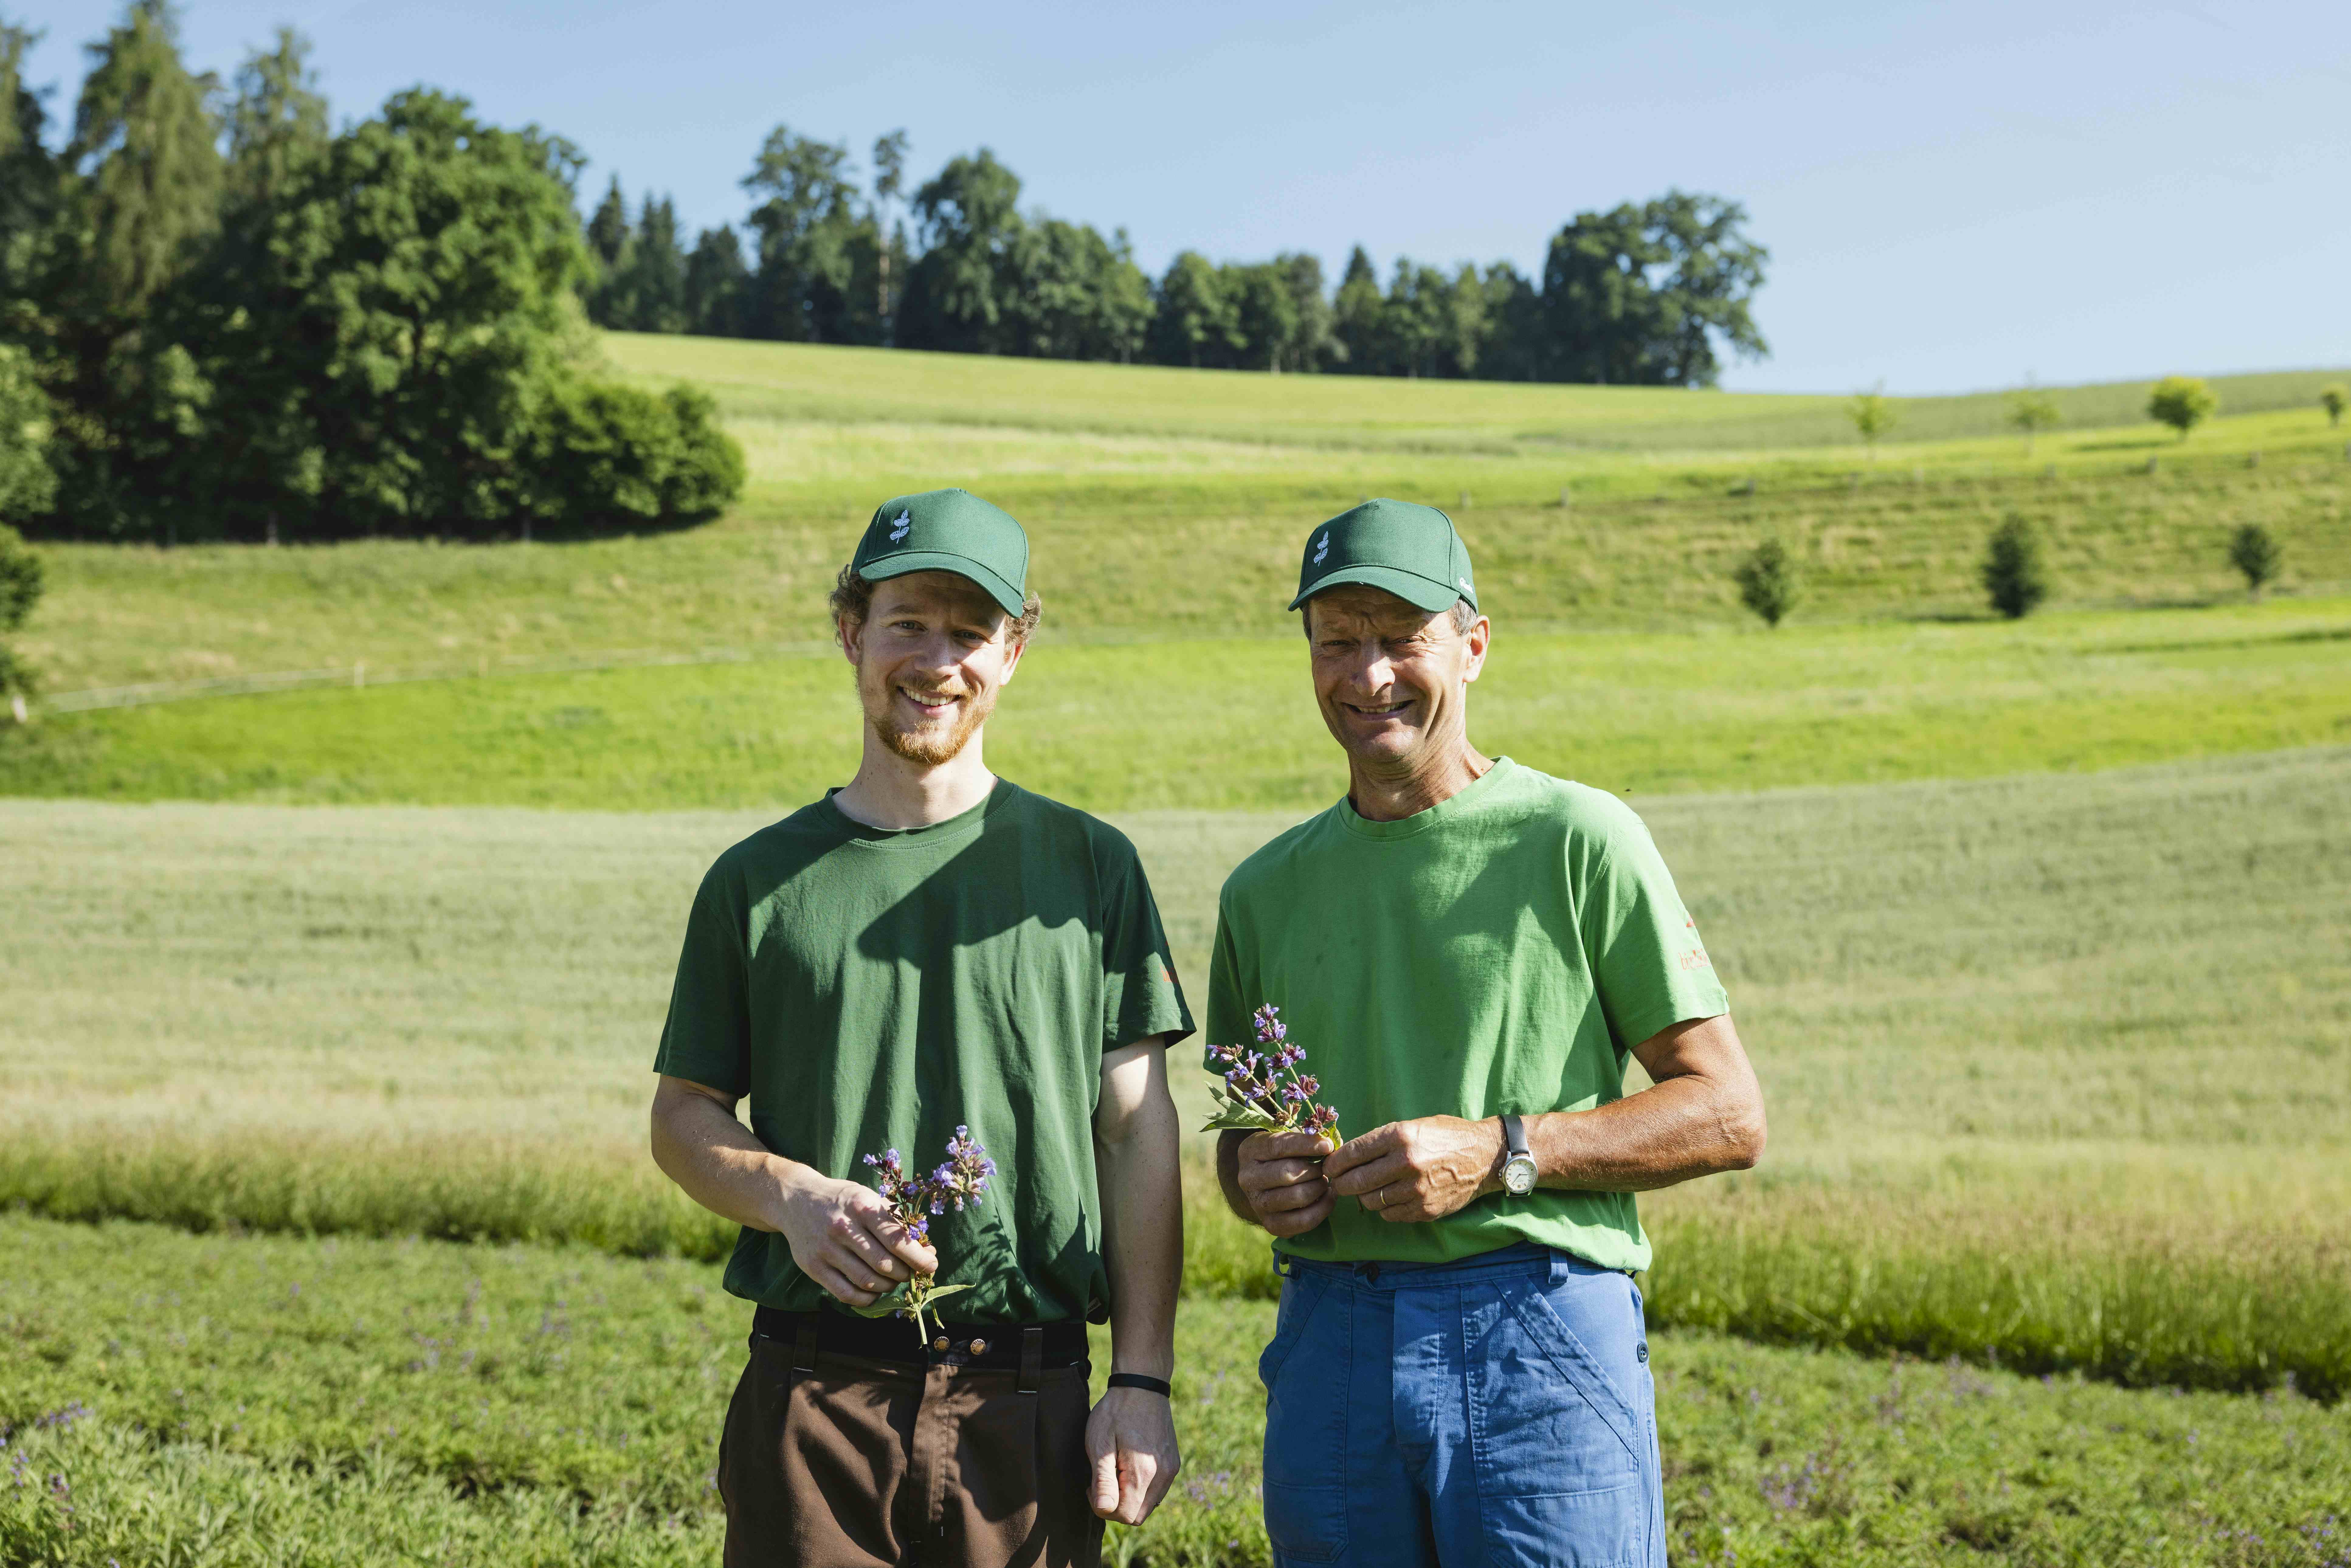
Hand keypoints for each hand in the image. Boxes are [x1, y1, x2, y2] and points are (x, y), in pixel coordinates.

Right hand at [775, 1173, 937, 1307]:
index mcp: (862, 1207)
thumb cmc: (842, 1199)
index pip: (897, 1240)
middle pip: (885, 1264)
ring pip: (867, 1281)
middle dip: (905, 1274)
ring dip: (888, 1287)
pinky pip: (846, 1294)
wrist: (795, 1199)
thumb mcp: (868, 1197)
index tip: (931, 1265)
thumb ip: (895, 1222)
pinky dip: (867, 1299)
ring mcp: (826, 1249)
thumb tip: (926, 1250)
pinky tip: (874, 1292)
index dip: (919, 1258)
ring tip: (893, 1280)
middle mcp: (843, 1228)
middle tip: (911, 1273)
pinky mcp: (813, 1267)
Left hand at [1087, 1385, 1179, 1523]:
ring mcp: (1171, 1469)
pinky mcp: (1173, 1463)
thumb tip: (1104, 1510)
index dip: (1104, 1508)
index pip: (1125, 1515)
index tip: (1092, 1485)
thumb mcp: (1100, 1444)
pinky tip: (1128, 1466)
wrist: (1142, 1384)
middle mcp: (1164, 1475)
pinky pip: (1156, 1491)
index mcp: (1144, 1472)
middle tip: (1101, 1479)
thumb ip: (1103, 1480)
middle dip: (1116, 1506)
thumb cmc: (1116, 1412)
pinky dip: (1140, 1488)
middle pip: (1138, 1515)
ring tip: (1115, 1470)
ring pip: (1148, 1505)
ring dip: (1129, 1498)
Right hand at [1234, 1129, 1334, 1237]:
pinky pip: (1303, 1220)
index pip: (1277, 1146)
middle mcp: (1248, 1178)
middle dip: (1314, 1169)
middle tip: (1325, 1167)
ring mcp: (1257, 1204)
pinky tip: (1328, 1196)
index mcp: (1249, 1151)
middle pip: (1287, 1173)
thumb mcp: (1284, 1140)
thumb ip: (1303, 1138)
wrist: (1263, 1187)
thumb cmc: (1280, 1157)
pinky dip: (1322, 1208)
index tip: (1328, 1146)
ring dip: (1319, 1187)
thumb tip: (1329, 1144)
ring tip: (1324, 1181)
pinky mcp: (1271, 1224)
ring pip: (1297, 1196)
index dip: (1305, 1145)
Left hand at [1322, 1116, 1504, 1223]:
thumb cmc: (1447, 1136)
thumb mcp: (1413, 1125)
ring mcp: (1416, 1190)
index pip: (1352, 1153)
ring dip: (1364, 1196)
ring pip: (1370, 1201)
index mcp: (1400, 1137)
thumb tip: (1348, 1155)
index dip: (1334, 1162)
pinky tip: (1389, 1197)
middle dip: (1340, 1183)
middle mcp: (1406, 1163)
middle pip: (1355, 1182)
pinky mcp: (1425, 1210)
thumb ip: (1381, 1140)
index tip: (1328, 1166)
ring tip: (1367, 1188)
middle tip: (1337, 1183)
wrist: (1486, 1157)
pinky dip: (1384, 1208)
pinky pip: (1389, 1215)